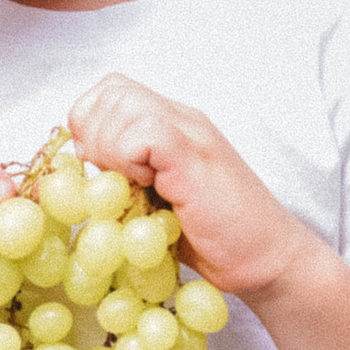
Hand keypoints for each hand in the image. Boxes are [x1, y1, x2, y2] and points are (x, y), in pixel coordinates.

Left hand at [68, 74, 318, 301]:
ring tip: (133, 186)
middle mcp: (182, 119)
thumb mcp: (158, 199)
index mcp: (171, 124)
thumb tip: (80, 169)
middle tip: (112, 178)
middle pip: (111, 90)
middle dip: (94, 134)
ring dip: (111, 148)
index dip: (90, 124)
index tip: (98, 168)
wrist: (269, 259)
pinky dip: (130, 159)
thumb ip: (126, 175)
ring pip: (122, 102)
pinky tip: (148, 188)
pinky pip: (145, 132)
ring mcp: (191, 134)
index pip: (109, 92)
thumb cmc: (216, 237)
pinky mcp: (195, 157)